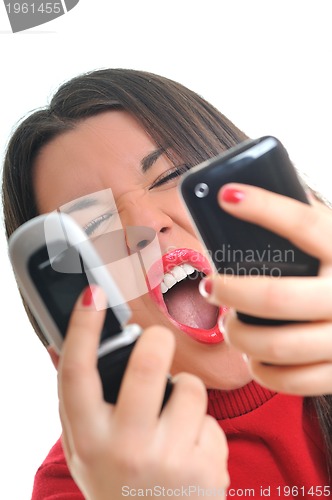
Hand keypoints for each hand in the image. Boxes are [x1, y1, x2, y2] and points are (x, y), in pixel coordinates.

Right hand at [58, 286, 228, 499]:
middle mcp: (124, 449)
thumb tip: (68, 345)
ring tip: (174, 420)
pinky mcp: (205, 468)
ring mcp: (167, 460)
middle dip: (157, 340)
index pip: (76, 372)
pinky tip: (190, 451)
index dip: (82, 327)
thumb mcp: (86, 449)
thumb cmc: (117, 484)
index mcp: (88, 438)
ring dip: (185, 392)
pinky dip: (202, 426)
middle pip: (146, 365)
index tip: (92, 293)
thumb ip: (79, 404)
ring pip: (189, 387)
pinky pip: (211, 419)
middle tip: (158, 339)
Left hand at [201, 183, 331, 395]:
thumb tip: (241, 198)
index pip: (304, 224)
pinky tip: (252, 354)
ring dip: (238, 334)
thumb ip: (304, 228)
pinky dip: (260, 368)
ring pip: (275, 344)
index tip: (226, 196)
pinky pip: (288, 380)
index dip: (264, 208)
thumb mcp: (330, 244)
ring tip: (229, 324)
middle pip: (275, 297)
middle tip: (210, 286)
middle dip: (230, 292)